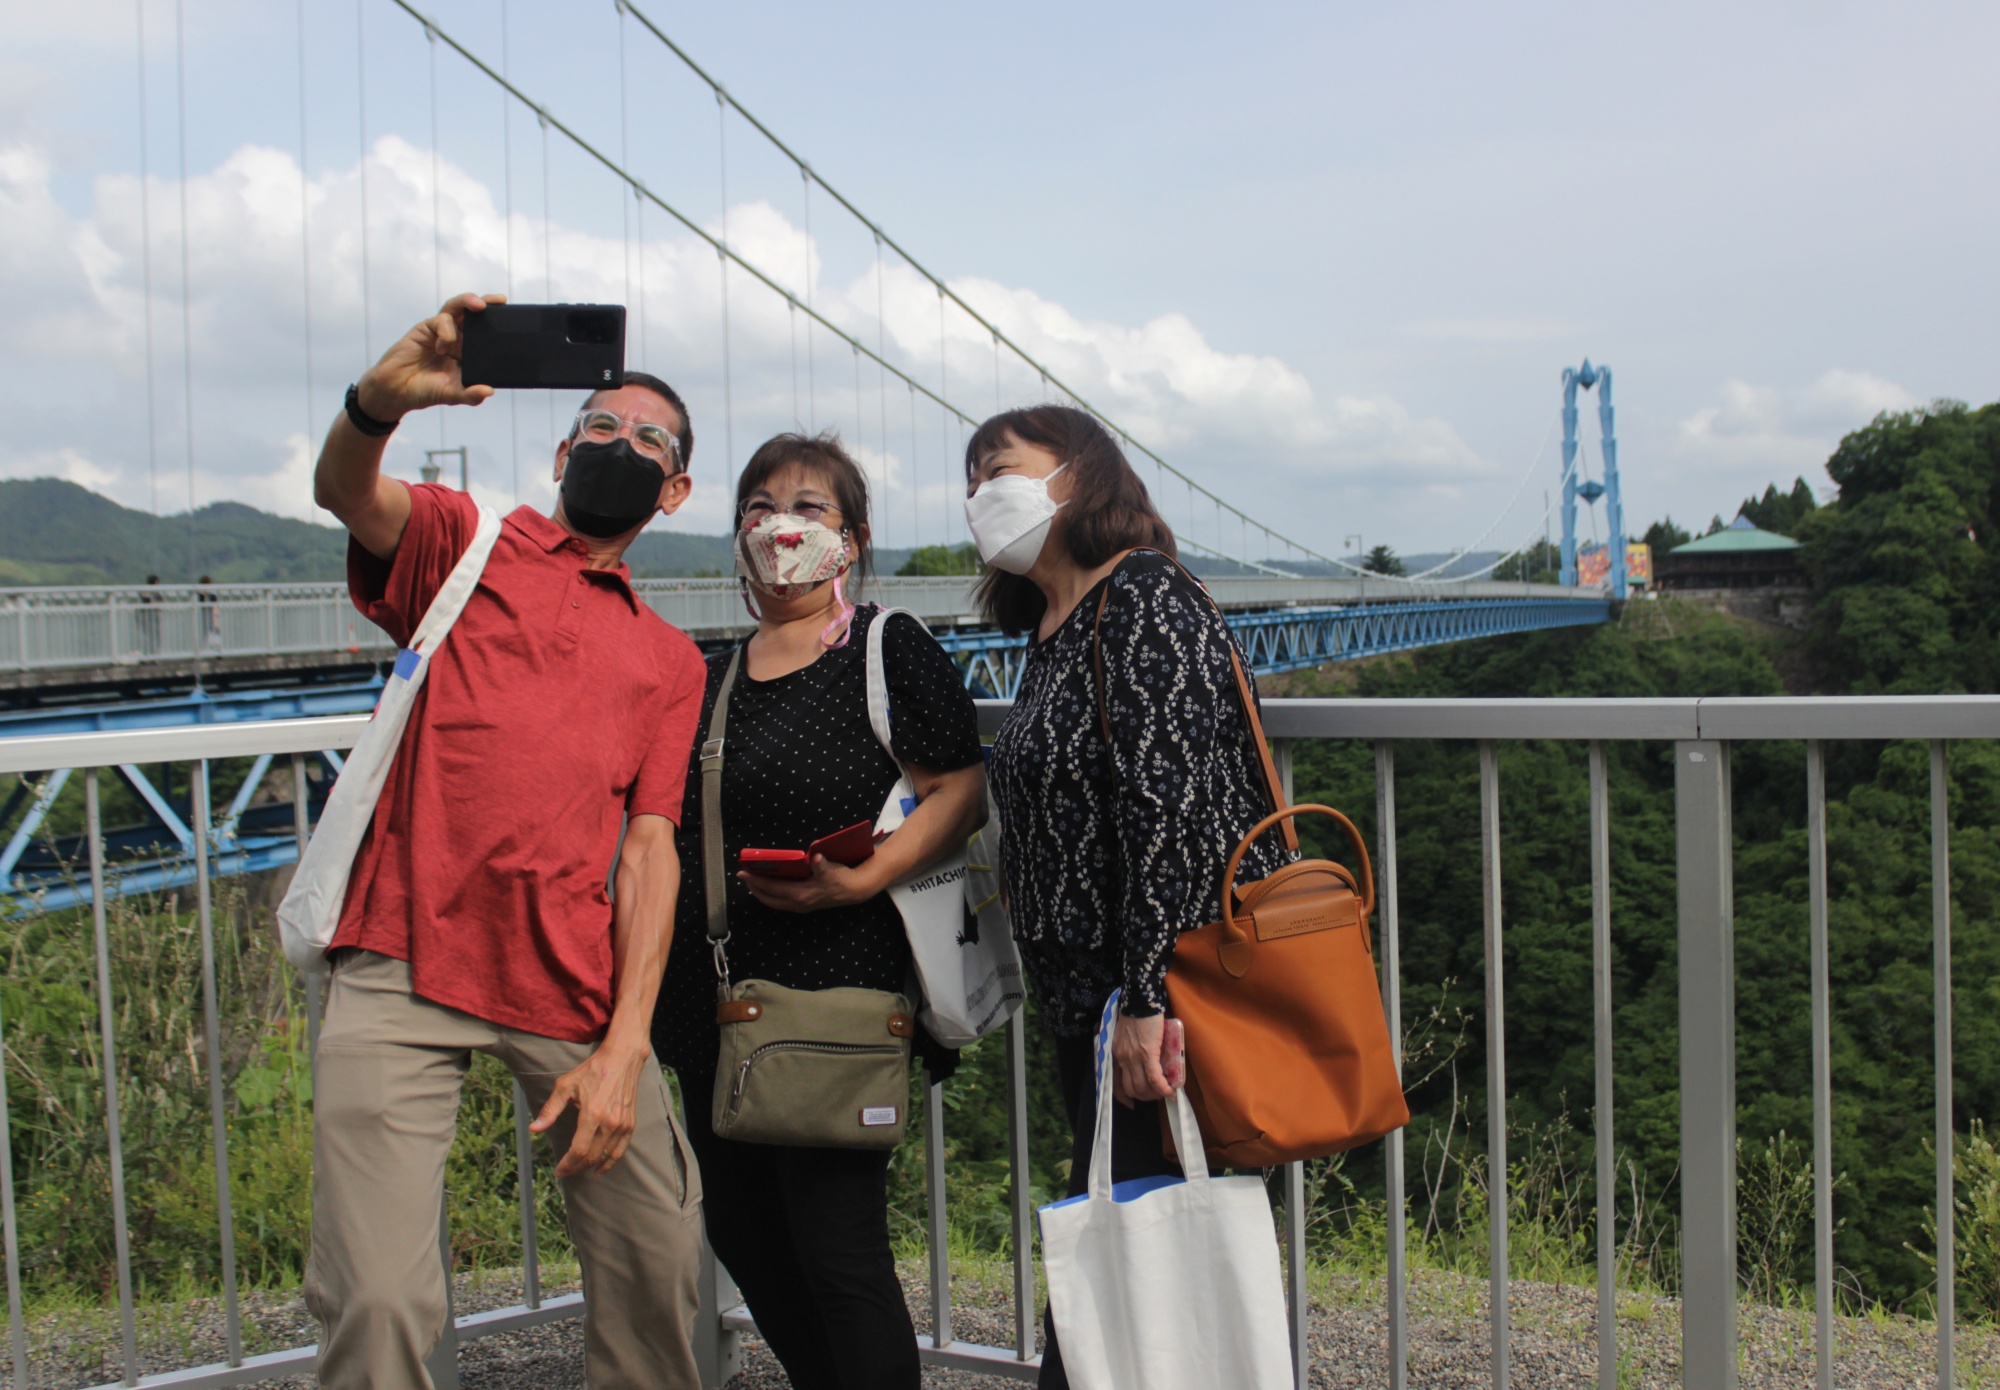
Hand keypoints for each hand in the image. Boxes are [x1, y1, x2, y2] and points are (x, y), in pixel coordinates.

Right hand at [354, 291, 505, 421]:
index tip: (513, 319)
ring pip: (457, 308)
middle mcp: (457, 338)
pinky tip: (441, 348)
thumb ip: (470, 395)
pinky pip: (441, 320)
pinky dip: (446, 331)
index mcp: (468, 352)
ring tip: (479, 305)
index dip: (498, 324)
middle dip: (488, 303)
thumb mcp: (452, 395)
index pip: (486, 333)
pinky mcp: (425, 328)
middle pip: (474, 314)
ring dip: (468, 302)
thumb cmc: (426, 390)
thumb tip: (489, 391)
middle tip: (501, 300)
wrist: (396, 391)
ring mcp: (441, 331)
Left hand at [529, 1036, 646, 1176]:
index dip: (567, 1164)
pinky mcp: (630, 1123)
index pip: (579, 1150)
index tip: (558, 1171)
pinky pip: (620, 1150)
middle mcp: (609, 1123)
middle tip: (565, 1171)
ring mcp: (622, 1124)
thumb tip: (534, 1129)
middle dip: (576, 1168)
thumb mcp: (566, 1086)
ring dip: (591, 1166)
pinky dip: (610, 1162)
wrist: (621, 1059)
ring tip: (578, 1169)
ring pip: (606, 1156)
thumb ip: (550, 1110)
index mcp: (592, 1114)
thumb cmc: (592, 1071)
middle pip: (592, 1156)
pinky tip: (600, 1168)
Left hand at [737, 854, 874, 913]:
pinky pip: (781, 902)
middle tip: (744, 877)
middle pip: (769, 898)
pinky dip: (772, 894)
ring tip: (753, 882)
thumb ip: (821, 864)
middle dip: (754, 888)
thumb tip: (815, 857)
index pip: (772, 888)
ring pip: (774, 902)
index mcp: (800, 894)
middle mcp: (798, 903)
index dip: (756, 880)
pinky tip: (771, 886)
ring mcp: (801, 906)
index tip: (743, 873)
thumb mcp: (831, 869)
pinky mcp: (804, 905)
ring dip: (762, 893)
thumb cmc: (841, 878)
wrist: (855, 891)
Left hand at [1111, 1010, 1174, 1107]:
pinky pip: (1154, 1078)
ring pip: (1142, 1086)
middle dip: (1144, 1097)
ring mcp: (1133, 1057)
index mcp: (1116, 1054)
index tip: (1131, 1104)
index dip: (1124, 1097)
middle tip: (1155, 1095)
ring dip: (1154, 1094)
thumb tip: (1141, 1059)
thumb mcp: (1125, 1035)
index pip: (1115, 1083)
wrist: (1140, 1001)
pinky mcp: (1148, 1053)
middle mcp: (1122, 1059)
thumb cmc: (1135, 1014)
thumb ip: (1129, 1048)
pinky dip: (1162, 1088)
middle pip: (1131, 1088)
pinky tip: (1170, 1091)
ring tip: (1164, 1091)